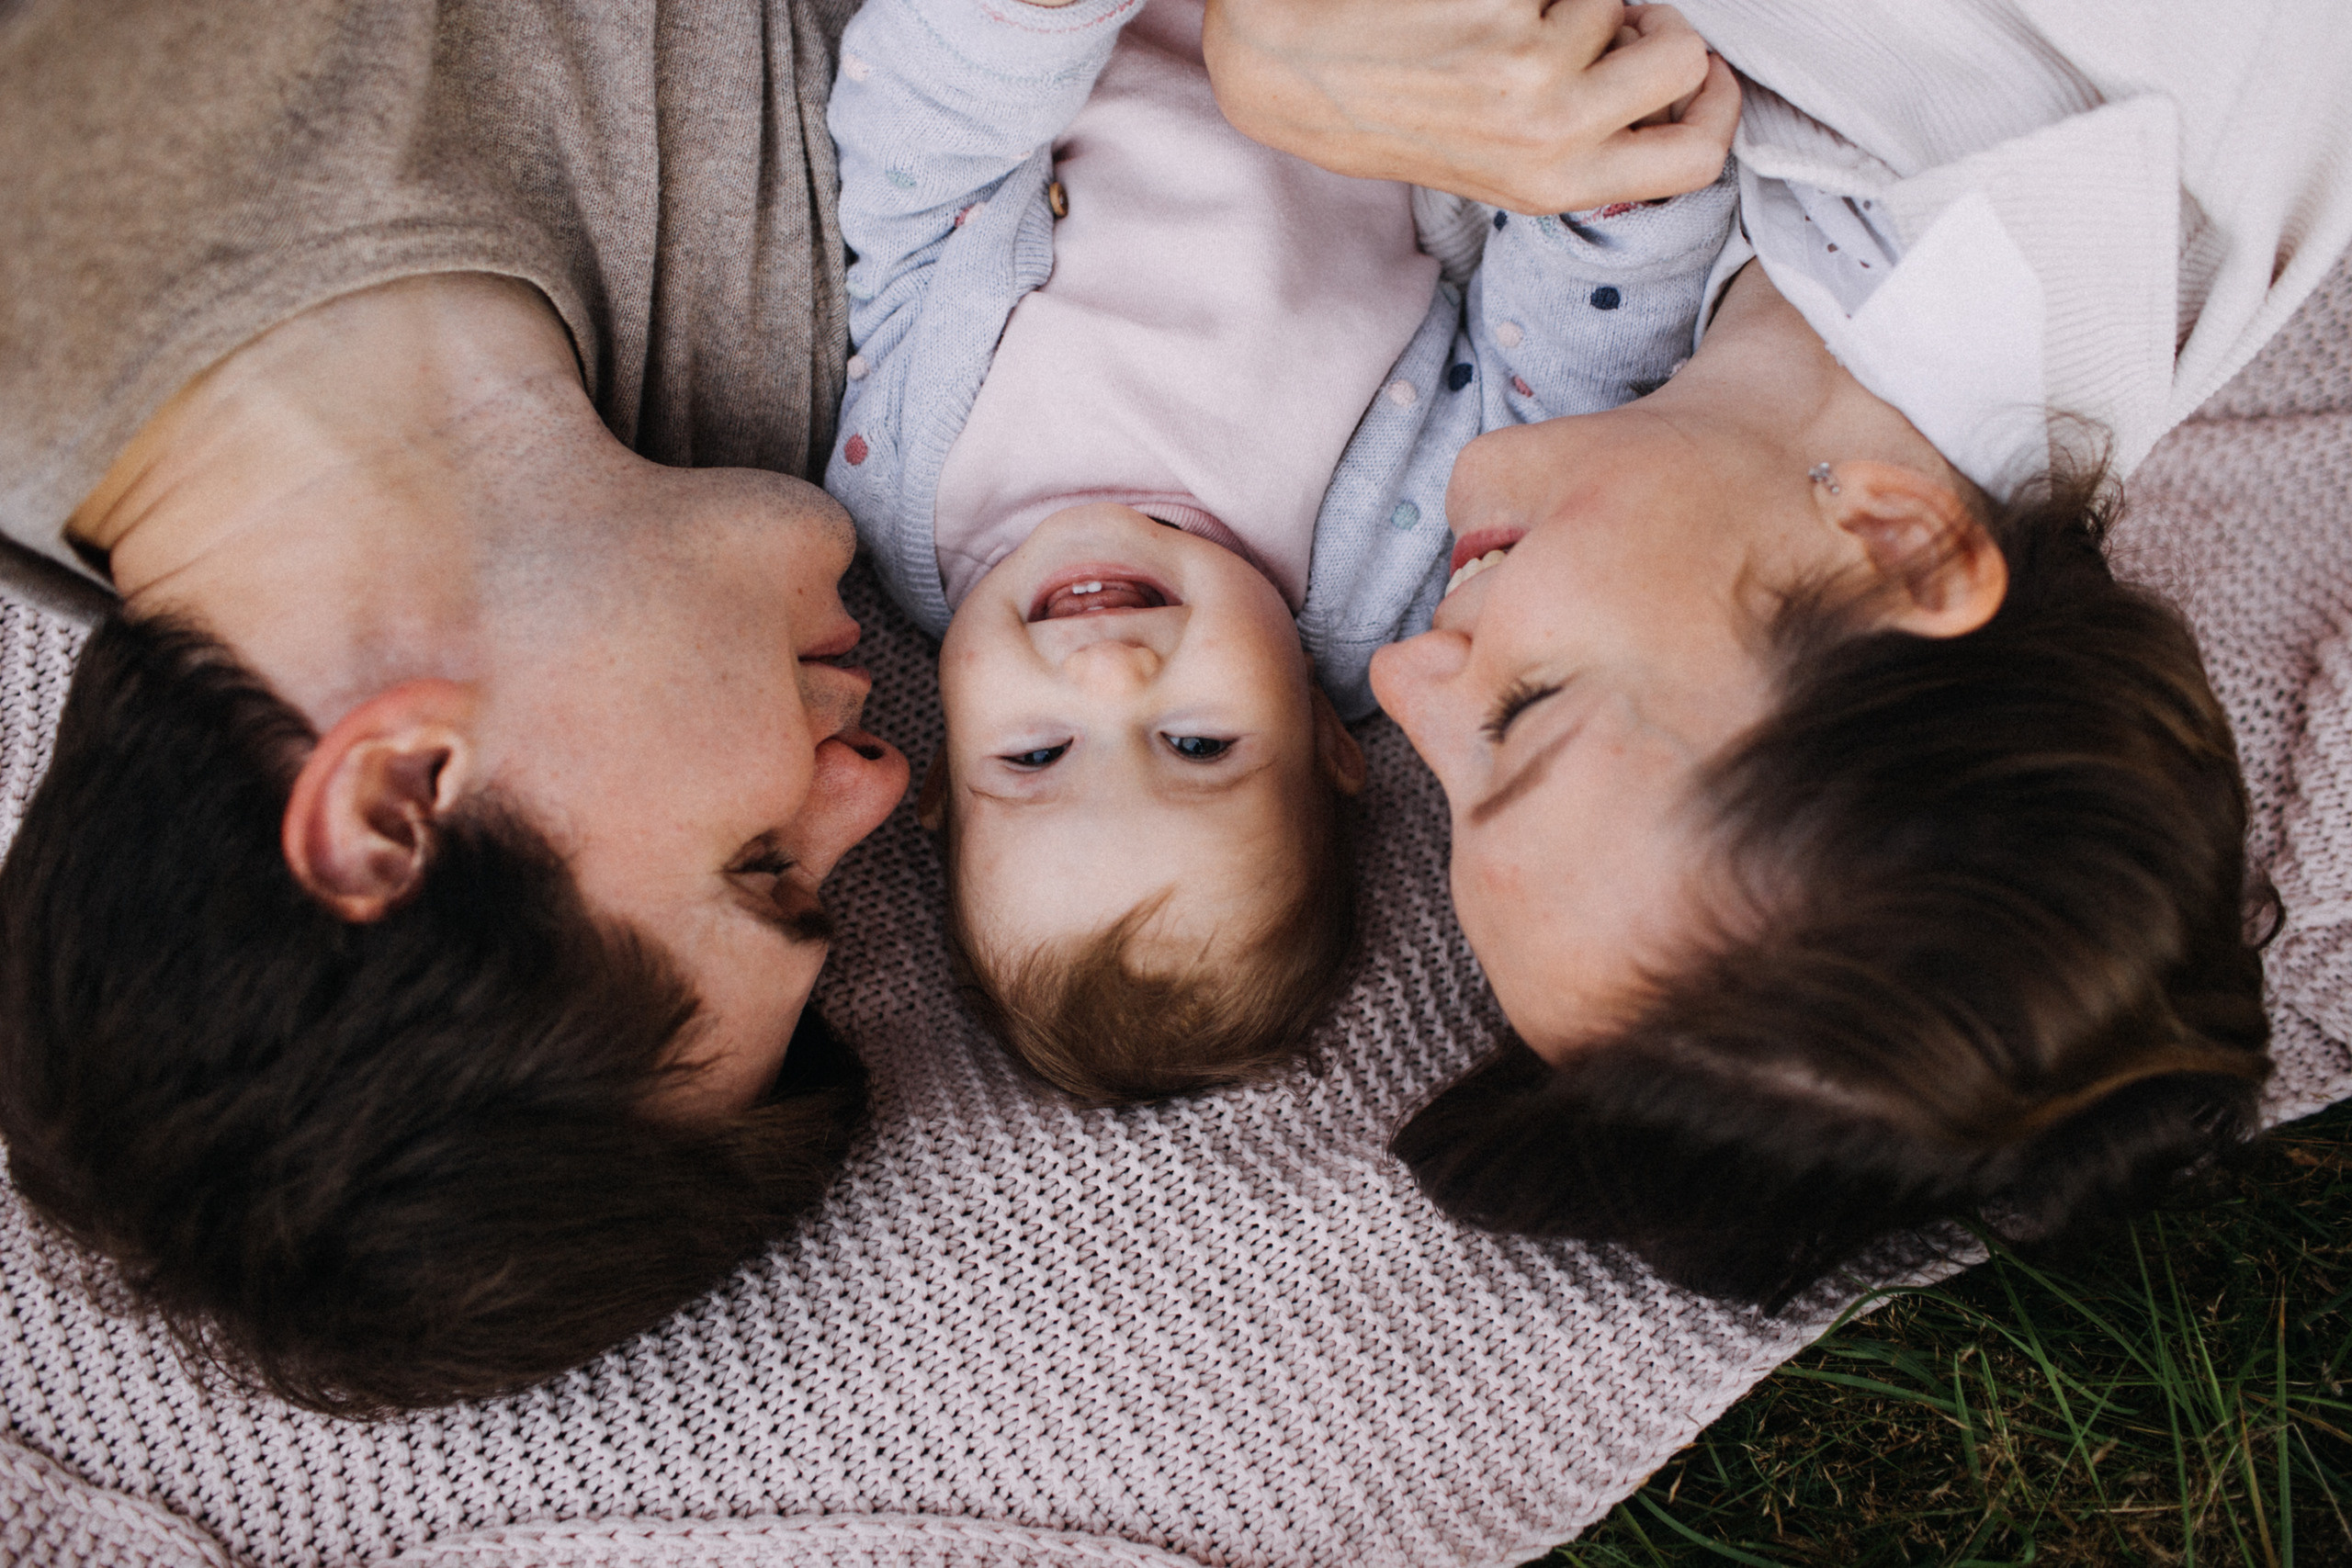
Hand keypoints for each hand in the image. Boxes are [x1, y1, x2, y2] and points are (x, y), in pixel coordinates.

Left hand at [1201, 0, 1738, 212]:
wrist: (1289, 67)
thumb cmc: (1385, 110)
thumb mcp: (1490, 167)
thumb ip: (1577, 148)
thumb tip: (1663, 99)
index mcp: (1556, 189)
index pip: (1697, 160)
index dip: (1714, 105)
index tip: (1698, 75)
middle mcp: (1554, 137)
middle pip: (1684, 59)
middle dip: (1650, 28)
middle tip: (1599, 24)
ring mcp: (1533, 69)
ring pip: (1618, 0)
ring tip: (1502, 19)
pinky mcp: (1510, 7)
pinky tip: (1471, 5)